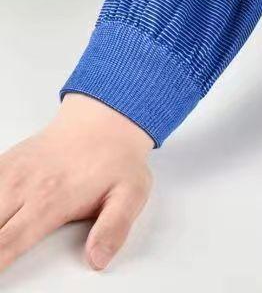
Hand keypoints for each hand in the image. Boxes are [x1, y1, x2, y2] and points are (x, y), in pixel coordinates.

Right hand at [0, 93, 152, 272]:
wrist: (107, 120)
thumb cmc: (116, 158)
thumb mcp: (131, 193)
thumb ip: (114, 228)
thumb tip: (98, 259)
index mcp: (51, 201)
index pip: (5, 245)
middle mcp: (24, 187)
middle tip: (1, 252)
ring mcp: (11, 173)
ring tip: (3, 229)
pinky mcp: (4, 163)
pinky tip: (0, 209)